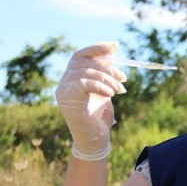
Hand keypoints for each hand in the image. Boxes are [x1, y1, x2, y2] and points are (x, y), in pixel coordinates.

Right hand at [55, 42, 126, 160]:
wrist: (95, 139)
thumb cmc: (99, 117)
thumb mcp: (105, 89)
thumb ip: (105, 71)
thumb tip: (113, 48)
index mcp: (72, 77)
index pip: (81, 55)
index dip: (97, 48)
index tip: (115, 45)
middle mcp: (64, 82)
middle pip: (84, 62)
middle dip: (107, 67)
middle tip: (124, 78)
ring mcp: (63, 90)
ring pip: (85, 71)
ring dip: (107, 78)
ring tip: (120, 90)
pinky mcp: (66, 98)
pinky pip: (83, 83)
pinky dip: (100, 85)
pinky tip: (111, 94)